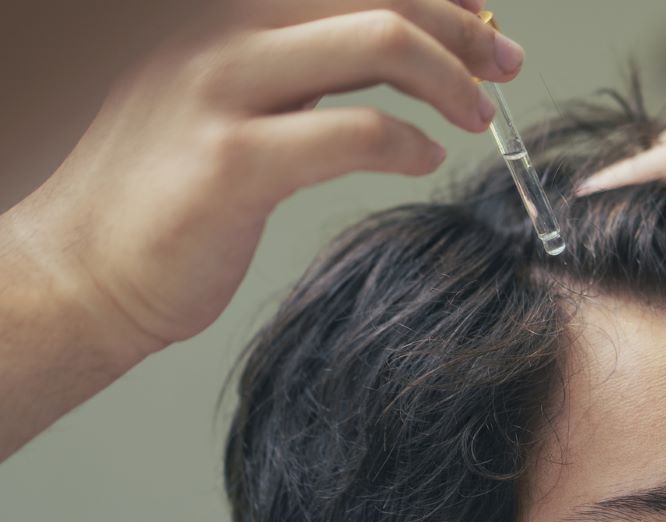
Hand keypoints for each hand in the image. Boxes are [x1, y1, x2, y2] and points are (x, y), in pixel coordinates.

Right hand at [9, 0, 524, 355]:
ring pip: (378, 41)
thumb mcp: (229, 104)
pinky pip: (356, 132)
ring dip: (450, 76)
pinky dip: (409, 144)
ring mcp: (221, 92)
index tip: (482, 18)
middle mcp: (220, 36)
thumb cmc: (166, 198)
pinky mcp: (233, 162)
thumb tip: (400, 49)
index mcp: (225, 18)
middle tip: (505, 63)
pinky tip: (423, 160)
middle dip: (460, 26)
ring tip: (478, 115)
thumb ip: (301, 71)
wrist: (81, 272)